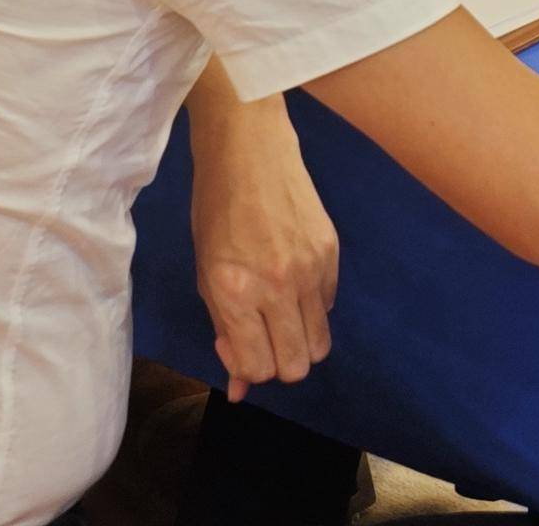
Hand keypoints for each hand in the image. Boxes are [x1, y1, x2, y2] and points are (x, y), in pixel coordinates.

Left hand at [189, 93, 338, 400]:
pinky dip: (311, 308)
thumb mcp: (207, 274)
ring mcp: (311, 269)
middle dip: (277, 363)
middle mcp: (278, 286)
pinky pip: (328, 306)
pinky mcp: (331, 252)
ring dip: (298, 342)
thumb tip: (240, 388)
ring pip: (321, 345)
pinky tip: (292, 281)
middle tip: (260, 335)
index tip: (234, 342)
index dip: (246, 368)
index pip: (259, 368)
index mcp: (237, 292)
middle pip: (296, 366)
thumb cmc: (215, 209)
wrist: (248, 149)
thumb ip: (226, 330)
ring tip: (279, 315)